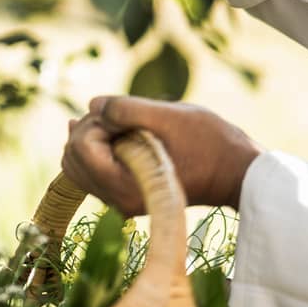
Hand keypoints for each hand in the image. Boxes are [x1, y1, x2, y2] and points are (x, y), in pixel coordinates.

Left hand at [61, 96, 261, 213]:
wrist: (235, 171)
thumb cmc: (209, 143)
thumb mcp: (170, 117)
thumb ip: (126, 109)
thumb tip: (92, 105)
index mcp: (126, 186)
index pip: (80, 147)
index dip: (96, 122)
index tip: (127, 116)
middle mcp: (118, 201)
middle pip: (72, 157)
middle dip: (90, 129)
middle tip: (125, 119)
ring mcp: (120, 201)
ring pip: (76, 165)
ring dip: (92, 138)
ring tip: (124, 125)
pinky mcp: (125, 195)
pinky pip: (90, 172)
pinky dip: (95, 148)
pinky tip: (110, 129)